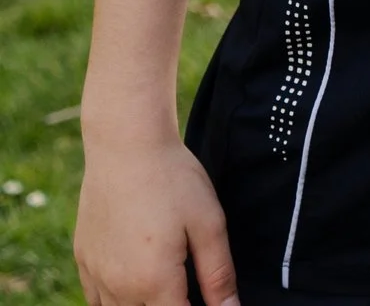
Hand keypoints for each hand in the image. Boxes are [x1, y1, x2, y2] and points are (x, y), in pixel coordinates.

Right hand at [75, 140, 238, 305]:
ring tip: (166, 287)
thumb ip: (219, 274)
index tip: (210, 300)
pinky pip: (95, 299)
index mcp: (154, 282)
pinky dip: (115, 300)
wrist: (126, 147)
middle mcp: (118, 287)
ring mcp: (96, 274)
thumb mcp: (209, 224)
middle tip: (188, 290)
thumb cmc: (174, 181)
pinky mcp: (83, 259)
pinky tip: (136, 284)